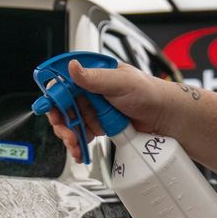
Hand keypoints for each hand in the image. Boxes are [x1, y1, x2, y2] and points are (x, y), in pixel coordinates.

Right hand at [47, 59, 169, 162]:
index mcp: (95, 74)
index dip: (54, 95)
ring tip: (75, 144)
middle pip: (64, 105)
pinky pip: (83, 134)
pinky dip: (79, 143)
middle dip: (62, 121)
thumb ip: (94, 77)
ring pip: (72, 122)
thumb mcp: (121, 82)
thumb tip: (72, 67)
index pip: (64, 82)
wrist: (167, 119)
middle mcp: (92, 91)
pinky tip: (80, 150)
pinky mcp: (101, 125)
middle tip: (66, 131)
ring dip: (70, 135)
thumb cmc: (149, 94)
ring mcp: (96, 109)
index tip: (50, 108)